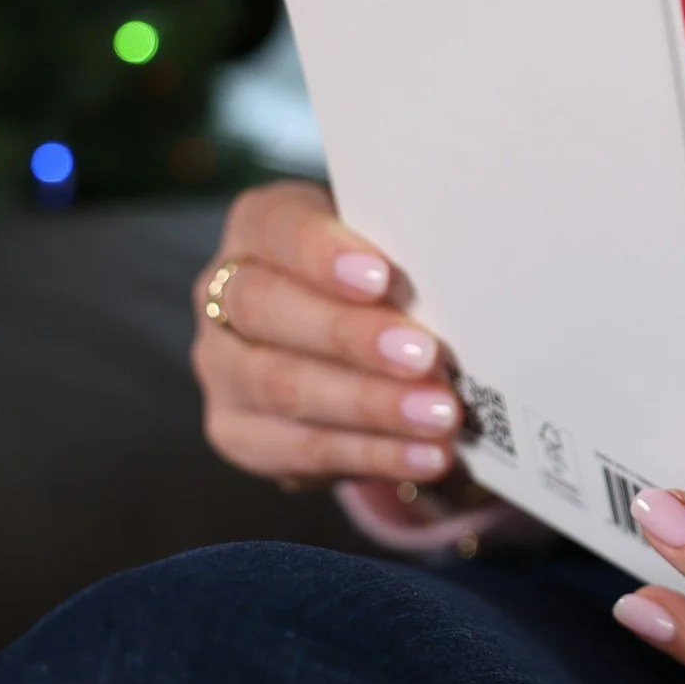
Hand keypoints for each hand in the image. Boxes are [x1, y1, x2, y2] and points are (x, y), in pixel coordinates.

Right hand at [192, 181, 463, 490]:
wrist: (345, 338)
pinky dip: (372, 455)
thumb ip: (403, 249)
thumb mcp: (384, 245)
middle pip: (269, 312)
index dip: (323, 253)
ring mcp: (221, 367)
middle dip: (351, 337)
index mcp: (258, 227)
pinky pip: (301, 450)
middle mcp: (222, 295)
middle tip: (425, 357)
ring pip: (284, 387)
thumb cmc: (378, 277)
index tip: (380, 277)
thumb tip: (463, 270)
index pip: (277, 229)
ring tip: (439, 416)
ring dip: (371, 407)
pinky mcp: (237, 431)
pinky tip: (426, 456)